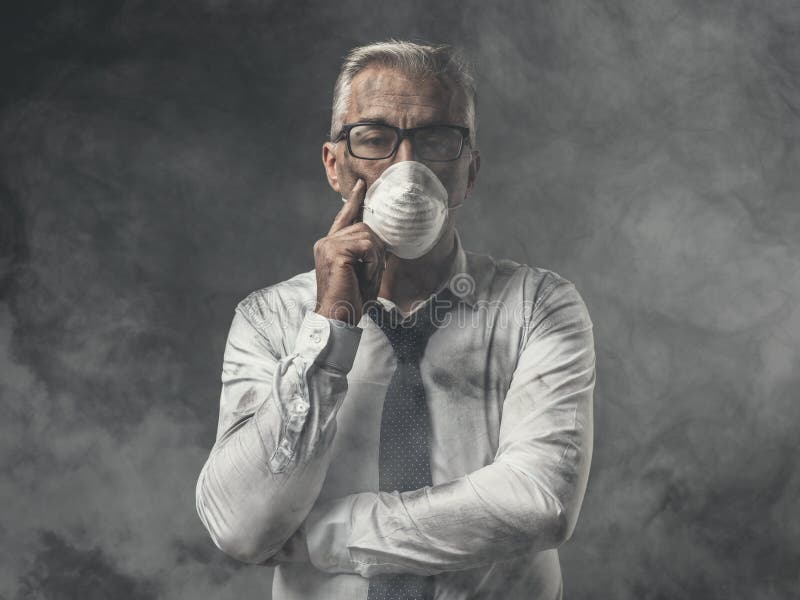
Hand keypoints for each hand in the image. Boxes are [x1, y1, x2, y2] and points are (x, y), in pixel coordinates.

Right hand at [313, 179, 385, 324]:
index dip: (355, 200)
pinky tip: (364, 278)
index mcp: (329, 245)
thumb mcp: (363, 272)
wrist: (337, 317)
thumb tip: (384, 241)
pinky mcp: (335, 251)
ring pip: (368, 236)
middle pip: (365, 227)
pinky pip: (367, 247)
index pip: (344, 216)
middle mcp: (325, 241)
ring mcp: (328, 245)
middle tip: (371, 275)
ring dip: (375, 260)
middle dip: (377, 251)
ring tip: (365, 279)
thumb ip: (368, 253)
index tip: (363, 184)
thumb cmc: (351, 300)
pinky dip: (373, 264)